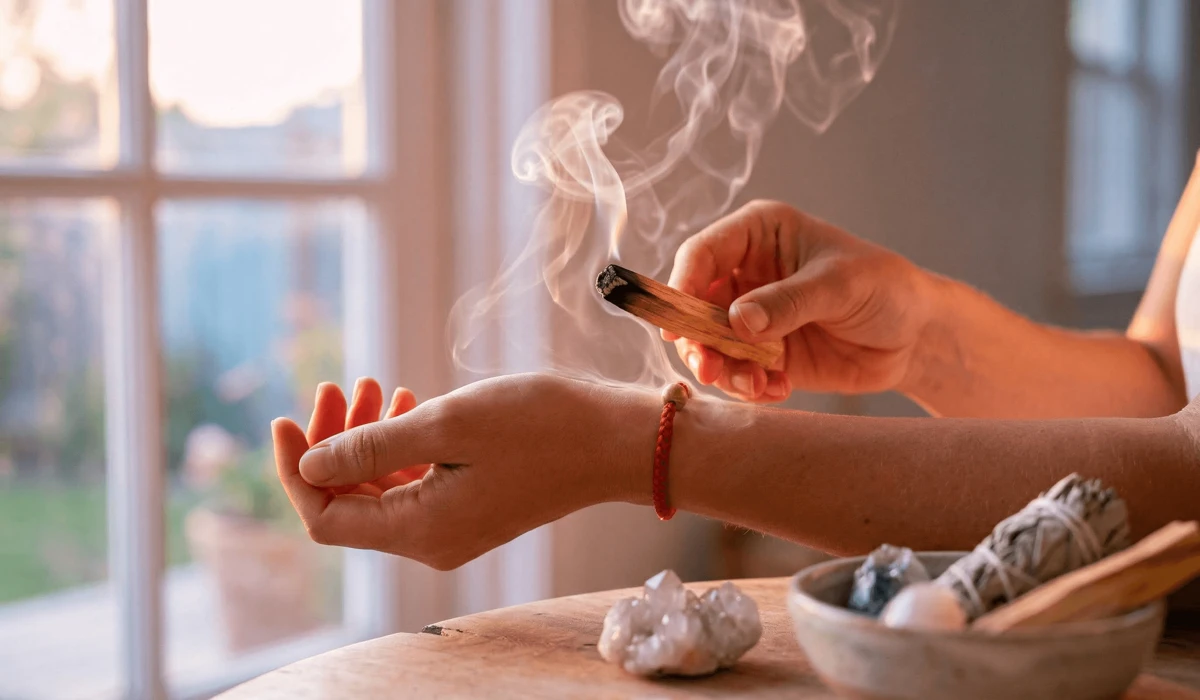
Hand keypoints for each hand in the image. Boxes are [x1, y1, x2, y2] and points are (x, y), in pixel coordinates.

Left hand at [272, 373, 657, 569]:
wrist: (614, 441)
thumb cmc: (540, 426)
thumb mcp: (446, 425)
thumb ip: (370, 447)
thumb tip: (307, 468)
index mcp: (420, 530)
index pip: (326, 517)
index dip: (294, 470)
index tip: (285, 417)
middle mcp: (431, 541)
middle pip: (351, 500)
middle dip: (333, 443)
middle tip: (343, 385)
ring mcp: (453, 527)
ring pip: (382, 488)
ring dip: (368, 438)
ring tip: (376, 384)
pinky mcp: (472, 507)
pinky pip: (414, 484)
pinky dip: (400, 446)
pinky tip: (405, 402)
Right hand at [666, 200, 935, 401]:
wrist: (915, 335)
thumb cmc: (884, 287)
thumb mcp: (839, 285)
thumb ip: (788, 302)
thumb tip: (738, 321)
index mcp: (758, 235)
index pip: (702, 254)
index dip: (682, 286)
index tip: (679, 324)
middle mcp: (746, 274)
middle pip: (694, 306)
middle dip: (698, 341)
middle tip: (712, 368)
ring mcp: (751, 317)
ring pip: (709, 345)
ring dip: (723, 370)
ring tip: (754, 386)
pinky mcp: (763, 354)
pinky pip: (736, 373)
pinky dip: (748, 387)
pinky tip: (778, 390)